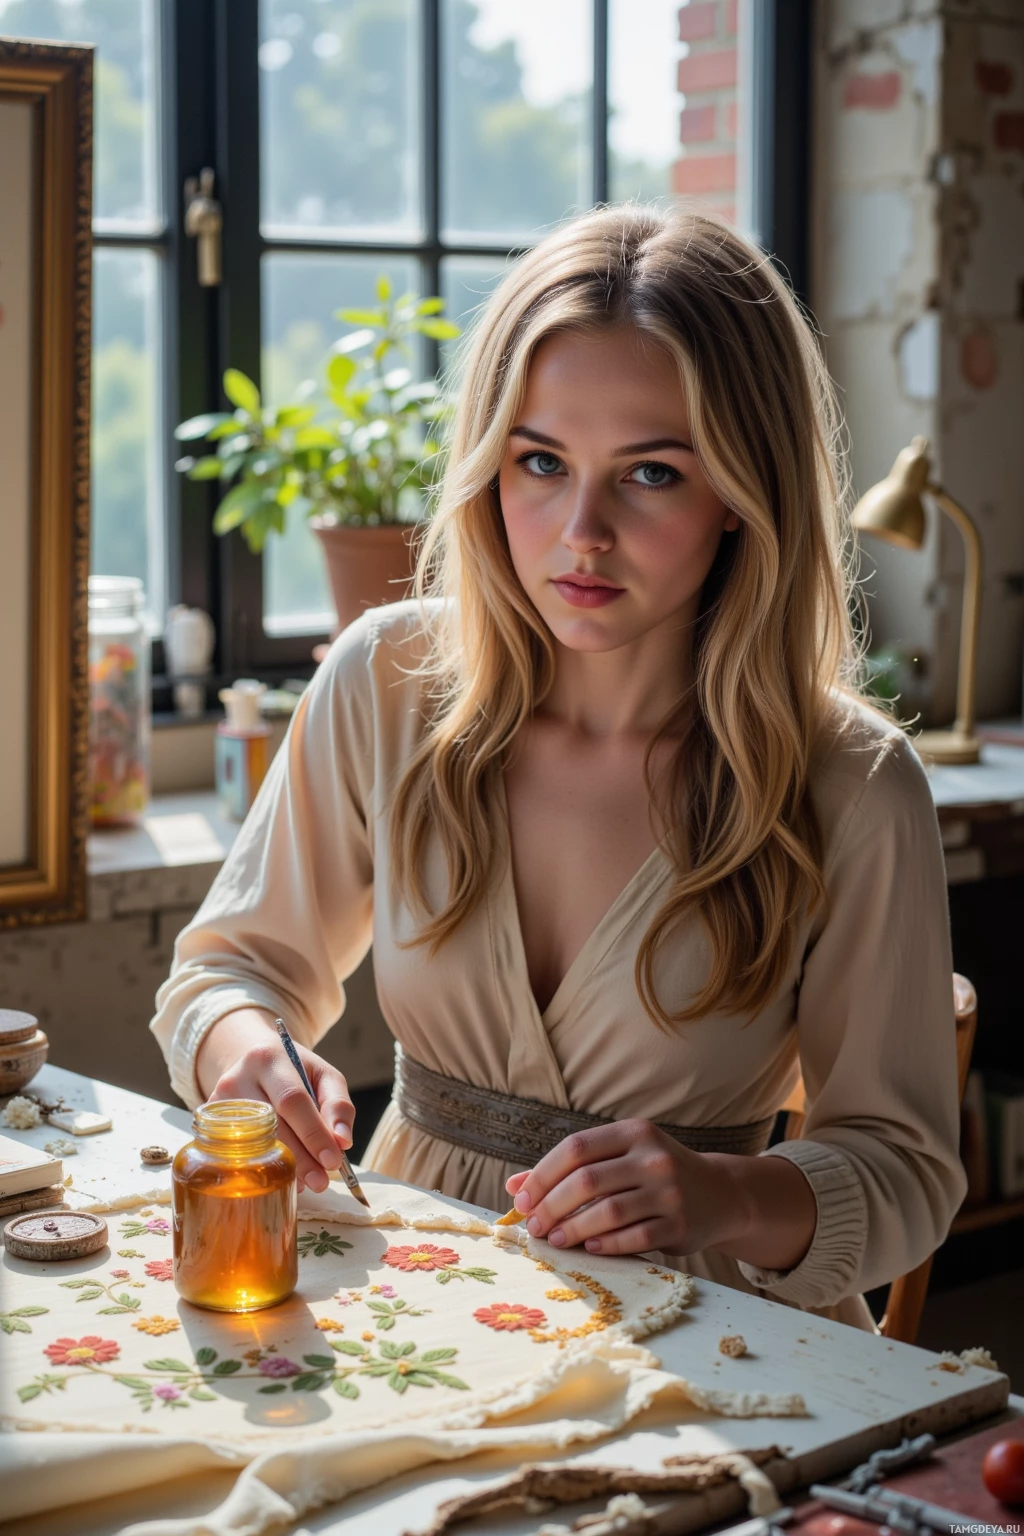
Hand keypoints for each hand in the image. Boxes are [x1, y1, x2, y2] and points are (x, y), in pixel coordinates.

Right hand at [198, 1013, 354, 1192]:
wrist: (254, 1065)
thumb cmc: (295, 1073)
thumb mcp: (322, 1076)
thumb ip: (338, 1104)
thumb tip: (342, 1142)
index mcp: (269, 1058)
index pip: (292, 1099)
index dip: (314, 1132)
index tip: (334, 1160)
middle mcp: (238, 1077)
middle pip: (271, 1125)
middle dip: (301, 1157)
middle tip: (321, 1180)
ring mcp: (218, 1102)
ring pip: (252, 1144)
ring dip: (282, 1167)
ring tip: (306, 1182)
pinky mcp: (208, 1124)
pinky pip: (236, 1153)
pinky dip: (263, 1168)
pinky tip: (280, 1175)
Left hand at [503, 1119, 745, 1256]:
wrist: (720, 1194)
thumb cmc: (654, 1175)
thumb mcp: (619, 1159)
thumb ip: (569, 1169)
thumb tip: (514, 1186)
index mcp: (634, 1133)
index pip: (576, 1148)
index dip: (544, 1174)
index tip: (523, 1198)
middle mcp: (653, 1157)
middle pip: (587, 1181)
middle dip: (552, 1206)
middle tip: (535, 1225)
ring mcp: (670, 1191)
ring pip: (608, 1212)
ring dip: (574, 1229)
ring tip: (556, 1240)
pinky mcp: (680, 1225)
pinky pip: (634, 1238)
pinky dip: (606, 1245)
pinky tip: (589, 1248)